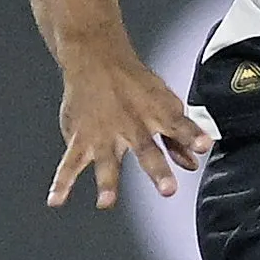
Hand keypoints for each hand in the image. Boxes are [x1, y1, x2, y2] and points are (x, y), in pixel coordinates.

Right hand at [48, 47, 212, 208]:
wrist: (96, 58)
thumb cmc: (133, 83)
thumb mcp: (163, 102)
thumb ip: (178, 136)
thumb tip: (191, 162)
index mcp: (156, 114)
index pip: (180, 125)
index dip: (192, 135)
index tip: (203, 146)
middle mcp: (131, 126)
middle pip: (146, 149)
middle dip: (158, 170)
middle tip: (168, 189)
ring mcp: (104, 134)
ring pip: (106, 159)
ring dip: (107, 181)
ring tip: (106, 201)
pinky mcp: (81, 138)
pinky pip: (70, 162)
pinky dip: (62, 182)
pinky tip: (56, 199)